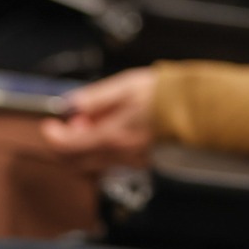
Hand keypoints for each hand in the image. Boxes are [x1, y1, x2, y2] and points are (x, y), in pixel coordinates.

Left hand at [40, 68, 158, 170]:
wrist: (198, 109)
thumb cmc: (165, 96)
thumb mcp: (124, 86)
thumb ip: (95, 98)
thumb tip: (71, 104)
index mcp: (112, 136)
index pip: (68, 147)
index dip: (53, 137)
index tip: (50, 125)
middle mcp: (120, 154)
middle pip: (78, 162)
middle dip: (67, 144)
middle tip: (70, 123)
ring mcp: (132, 160)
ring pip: (96, 162)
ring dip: (86, 145)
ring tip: (97, 120)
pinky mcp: (144, 161)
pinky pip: (115, 160)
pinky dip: (105, 148)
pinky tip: (114, 129)